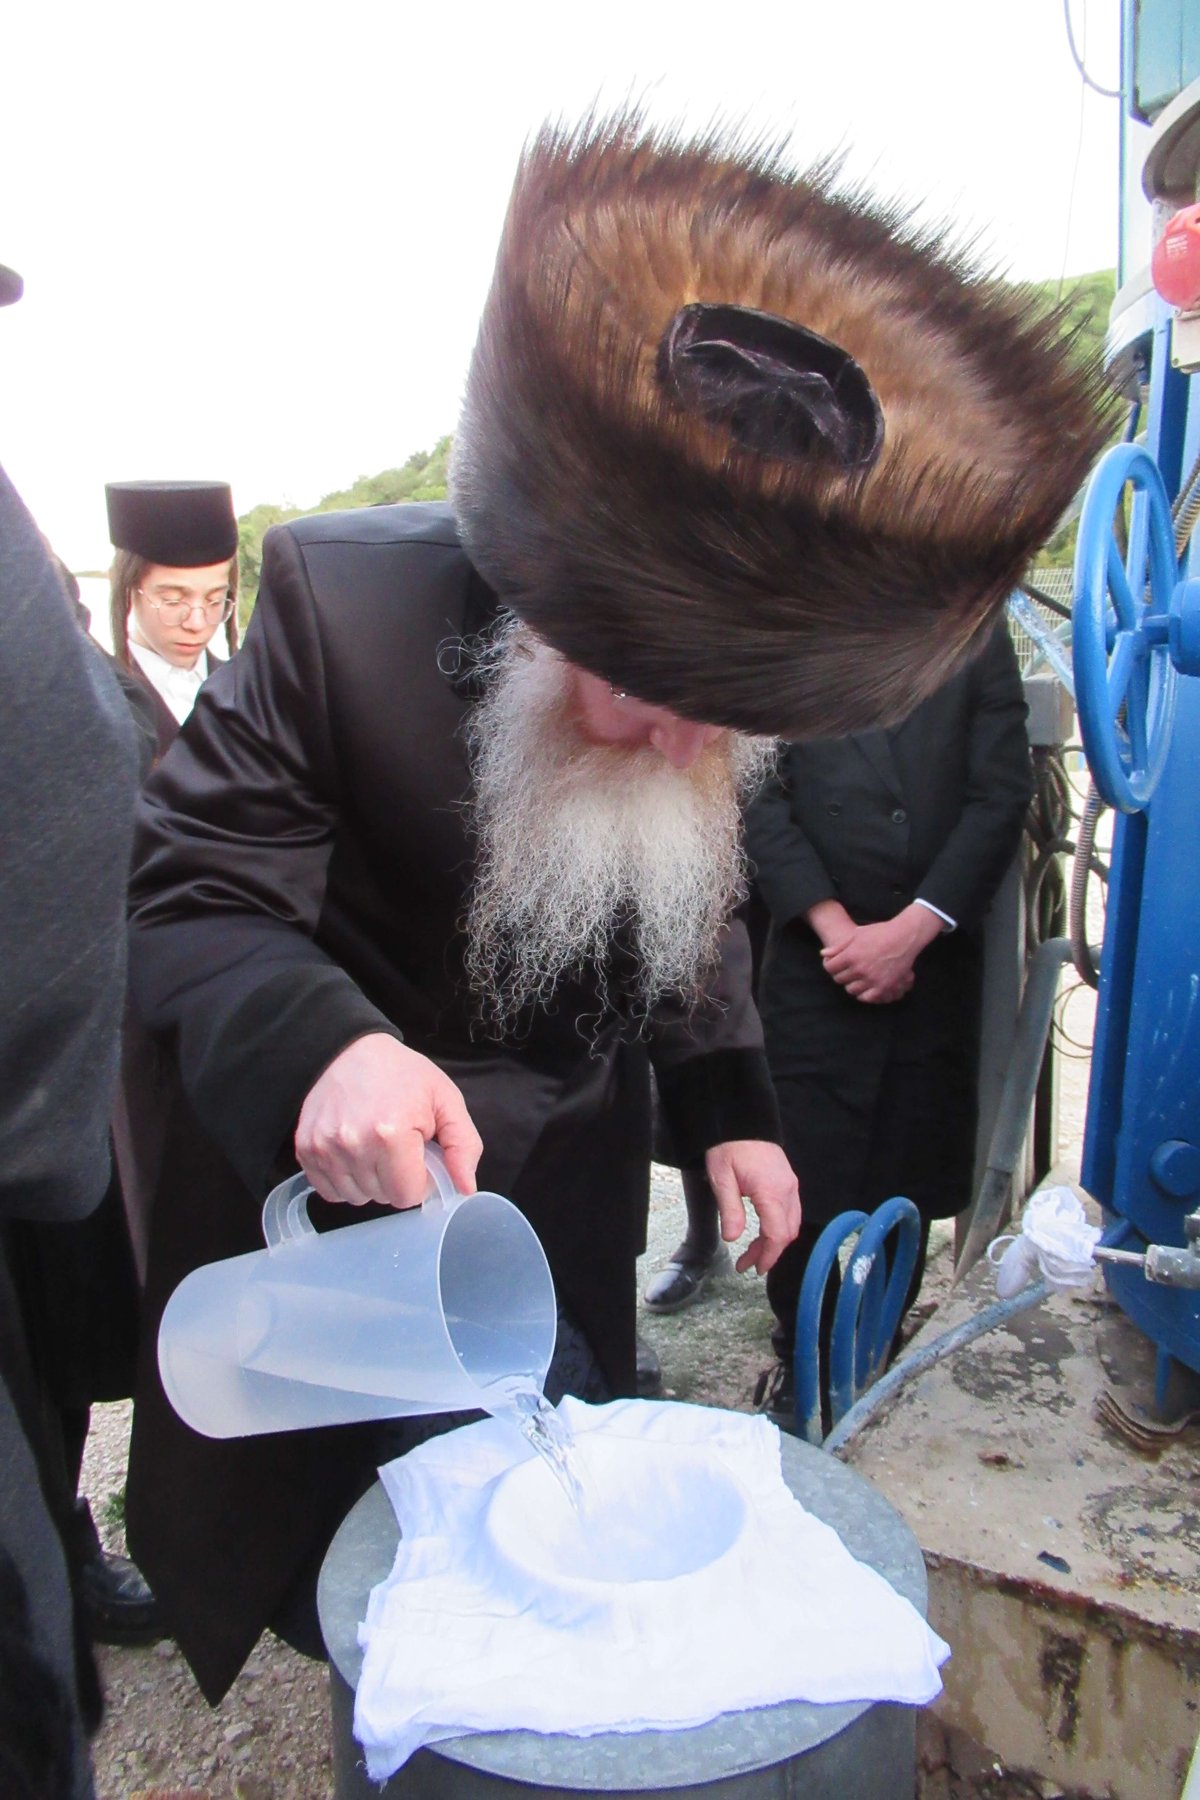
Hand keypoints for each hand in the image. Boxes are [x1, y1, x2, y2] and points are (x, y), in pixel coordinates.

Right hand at [294, 1033, 482, 1209]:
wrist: (349, 1050)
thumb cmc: (401, 1074)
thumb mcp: (445, 1098)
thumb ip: (463, 1145)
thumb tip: (465, 1188)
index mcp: (391, 1134)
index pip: (409, 1195)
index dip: (420, 1179)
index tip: (419, 1155)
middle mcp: (353, 1145)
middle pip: (383, 1198)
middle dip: (396, 1178)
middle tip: (397, 1145)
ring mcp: (324, 1149)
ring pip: (357, 1198)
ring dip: (370, 1181)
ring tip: (374, 1146)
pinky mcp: (306, 1150)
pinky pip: (330, 1192)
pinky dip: (345, 1180)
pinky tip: (354, 1153)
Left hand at [704, 1140, 801, 1273]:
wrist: (742, 1119)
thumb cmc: (729, 1147)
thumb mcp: (722, 1179)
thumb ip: (730, 1210)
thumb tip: (733, 1238)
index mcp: (772, 1192)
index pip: (777, 1234)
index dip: (768, 1255)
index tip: (755, 1268)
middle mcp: (788, 1190)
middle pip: (788, 1232)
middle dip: (770, 1252)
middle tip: (748, 1263)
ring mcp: (791, 1185)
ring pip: (791, 1223)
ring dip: (775, 1240)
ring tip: (752, 1251)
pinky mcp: (788, 1181)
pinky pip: (791, 1211)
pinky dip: (779, 1226)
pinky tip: (763, 1230)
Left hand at [820, 905, 941, 1003]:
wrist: (904, 937)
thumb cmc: (879, 932)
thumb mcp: (856, 935)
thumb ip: (839, 947)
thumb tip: (823, 954)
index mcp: (851, 956)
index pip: (830, 968)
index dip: (830, 965)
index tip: (835, 963)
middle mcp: (859, 969)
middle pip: (839, 979)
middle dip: (840, 974)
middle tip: (847, 970)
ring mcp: (872, 979)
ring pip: (851, 990)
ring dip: (851, 984)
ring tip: (856, 978)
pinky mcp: (884, 986)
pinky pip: (867, 997)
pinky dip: (864, 994)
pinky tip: (865, 986)